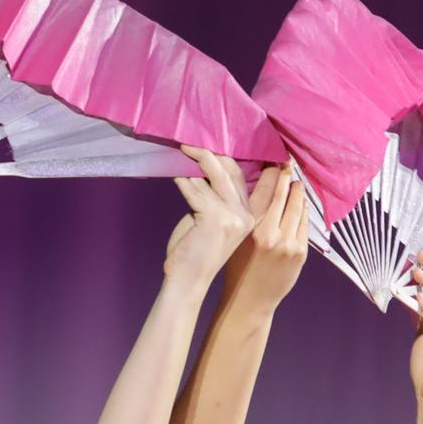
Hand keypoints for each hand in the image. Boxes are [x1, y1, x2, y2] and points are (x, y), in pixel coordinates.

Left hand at [163, 147, 253, 285]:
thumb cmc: (195, 251)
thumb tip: (200, 168)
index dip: (227, 158)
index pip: (241, 178)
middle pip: (229, 171)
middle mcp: (244, 215)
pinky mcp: (214, 218)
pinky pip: (194, 190)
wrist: (188, 279)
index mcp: (248, 215)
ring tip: (180, 155)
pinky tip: (174, 173)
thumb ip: (212, 198)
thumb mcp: (211, 221)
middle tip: (189, 145)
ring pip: (210, 178)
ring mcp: (232, 216)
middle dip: (208, 154)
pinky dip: (182, 180)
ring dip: (191, 166)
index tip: (211, 145)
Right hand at [222, 164, 309, 309]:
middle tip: (288, 163)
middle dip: (287, 176)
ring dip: (297, 192)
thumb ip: (246, 214)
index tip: (275, 161)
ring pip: (298, 206)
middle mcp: (270, 232)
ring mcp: (288, 242)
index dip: (272, 172)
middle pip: (284, 193)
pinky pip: (304, 224)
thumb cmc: (235, 267)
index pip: (265, 188)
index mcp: (249, 226)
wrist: (249, 301)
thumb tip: (258, 186)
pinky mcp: (300, 252)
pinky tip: (300, 204)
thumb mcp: (234, 238)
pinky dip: (303, 211)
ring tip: (296, 183)